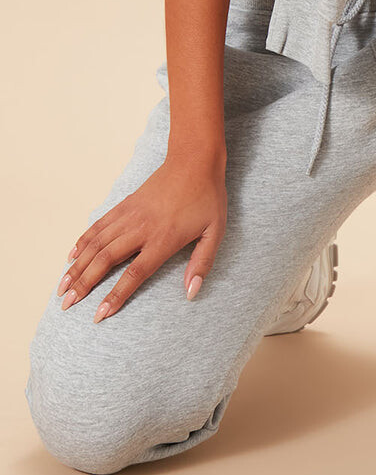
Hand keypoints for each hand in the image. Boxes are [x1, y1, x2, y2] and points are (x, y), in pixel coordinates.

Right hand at [57, 150, 227, 321]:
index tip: (98, 314)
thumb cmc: (208, 198)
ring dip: (77, 266)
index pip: (134, 274)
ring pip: (96, 243)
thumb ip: (202, 263)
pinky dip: (83, 241)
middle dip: (84, 284)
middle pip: (105, 260)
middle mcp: (141, 228)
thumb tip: (191, 292)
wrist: (194, 160)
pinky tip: (72, 255)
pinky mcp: (125, 204)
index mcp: (163, 239)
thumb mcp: (215, 232)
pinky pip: (99, 225)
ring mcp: (130, 214)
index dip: (115, 296)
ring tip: (62, 286)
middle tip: (66, 305)